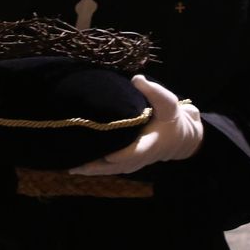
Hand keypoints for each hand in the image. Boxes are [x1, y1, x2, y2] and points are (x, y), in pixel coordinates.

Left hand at [70, 74, 202, 176]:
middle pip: (114, 166)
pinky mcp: (124, 164)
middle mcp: (138, 158)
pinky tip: (74, 165)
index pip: (134, 151)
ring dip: (90, 168)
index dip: (122, 154)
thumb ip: (153, 91)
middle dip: (96, 165)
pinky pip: (106, 168)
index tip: (108, 154)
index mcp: (149, 143)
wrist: (178, 138)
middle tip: (76, 163)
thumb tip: (136, 79)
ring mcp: (131, 163)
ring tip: (70, 166)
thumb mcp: (168, 103)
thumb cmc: (170, 118)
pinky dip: (92, 167)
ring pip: (108, 170)